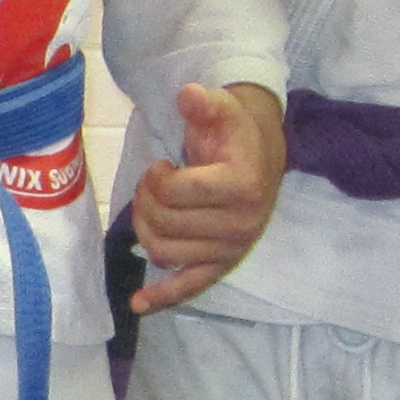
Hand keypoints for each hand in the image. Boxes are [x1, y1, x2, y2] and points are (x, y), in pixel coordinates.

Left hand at [124, 83, 286, 314]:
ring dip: (145, 229)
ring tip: (152, 207)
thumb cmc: (233, 134)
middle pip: (164, 224)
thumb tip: (189, 95)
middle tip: (151, 183)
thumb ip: (204, 104)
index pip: (174, 193)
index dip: (155, 178)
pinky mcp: (222, 266)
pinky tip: (138, 304)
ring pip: (163, 252)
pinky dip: (163, 297)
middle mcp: (241, 225)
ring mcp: (231, 250)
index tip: (161, 166)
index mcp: (242, 187)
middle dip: (145, 200)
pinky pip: (190, 287)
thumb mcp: (222, 109)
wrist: (261, 157)